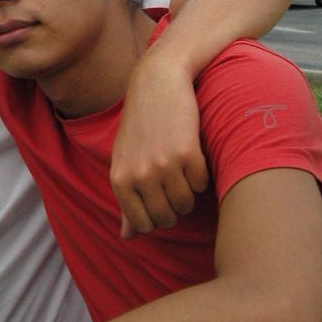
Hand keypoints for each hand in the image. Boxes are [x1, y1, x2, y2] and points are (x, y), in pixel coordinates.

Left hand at [111, 55, 208, 236]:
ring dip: (188, 192)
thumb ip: (127, 200)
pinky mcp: (188, 154)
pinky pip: (201, 184)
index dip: (156, 216)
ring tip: (181, 169)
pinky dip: (201, 175)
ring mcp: (163, 166)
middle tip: (173, 181)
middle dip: (174, 207)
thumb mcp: (124, 161)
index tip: (159, 198)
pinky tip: (191, 154)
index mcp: (120, 180)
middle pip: (166, 218)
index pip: (143, 225)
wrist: (157, 83)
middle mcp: (139, 176)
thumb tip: (127, 238)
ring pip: (186, 204)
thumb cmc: (140, 126)